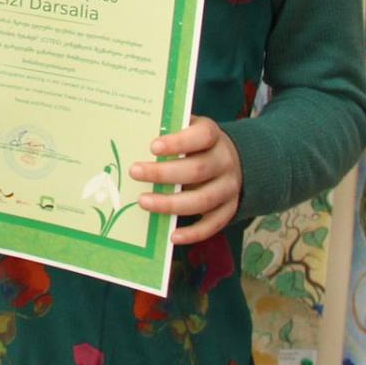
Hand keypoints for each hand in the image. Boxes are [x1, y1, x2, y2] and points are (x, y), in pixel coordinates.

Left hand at [131, 116, 242, 244]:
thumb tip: (133, 135)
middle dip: (164, 174)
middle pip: (197, 170)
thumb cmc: (196, 143)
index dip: (179, 142)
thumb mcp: (186, 129)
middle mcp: (225, 162)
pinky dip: (194, 233)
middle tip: (134, 172)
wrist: (232, 160)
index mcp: (213, 136)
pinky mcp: (229, 209)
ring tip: (143, 202)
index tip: (153, 147)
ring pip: (203, 199)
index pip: (202, 136)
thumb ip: (167, 130)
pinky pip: (213, 224)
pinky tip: (172, 236)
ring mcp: (229, 187)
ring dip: (172, 204)